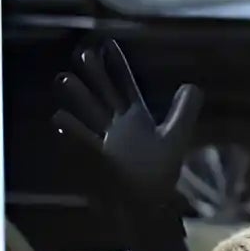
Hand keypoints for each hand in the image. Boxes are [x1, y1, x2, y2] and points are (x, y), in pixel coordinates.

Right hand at [51, 40, 201, 250]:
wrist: (147, 206)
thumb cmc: (158, 173)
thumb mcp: (176, 137)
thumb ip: (184, 111)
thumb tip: (191, 85)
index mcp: (135, 118)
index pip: (125, 85)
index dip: (117, 66)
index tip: (107, 45)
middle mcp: (116, 126)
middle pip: (103, 94)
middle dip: (94, 76)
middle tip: (83, 53)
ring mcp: (103, 142)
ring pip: (89, 114)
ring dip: (78, 98)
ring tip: (64, 78)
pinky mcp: (96, 162)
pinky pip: (81, 144)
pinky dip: (71, 133)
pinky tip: (58, 119)